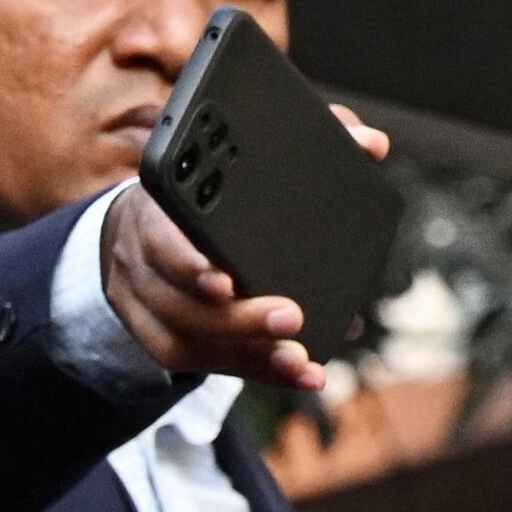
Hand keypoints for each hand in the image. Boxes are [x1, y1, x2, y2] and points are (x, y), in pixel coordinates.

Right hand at [101, 105, 389, 392]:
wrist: (158, 218)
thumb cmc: (216, 182)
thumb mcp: (252, 152)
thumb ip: (314, 137)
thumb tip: (371, 143)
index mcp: (157, 205)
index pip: (158, 233)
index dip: (187, 261)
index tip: (225, 280)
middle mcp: (140, 255)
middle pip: (175, 299)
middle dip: (234, 318)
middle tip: (290, 318)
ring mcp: (145, 299)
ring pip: (183, 339)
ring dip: (246, 353)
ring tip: (300, 358)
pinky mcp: (162, 334)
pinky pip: (200, 364)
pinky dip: (254, 372)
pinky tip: (300, 374)